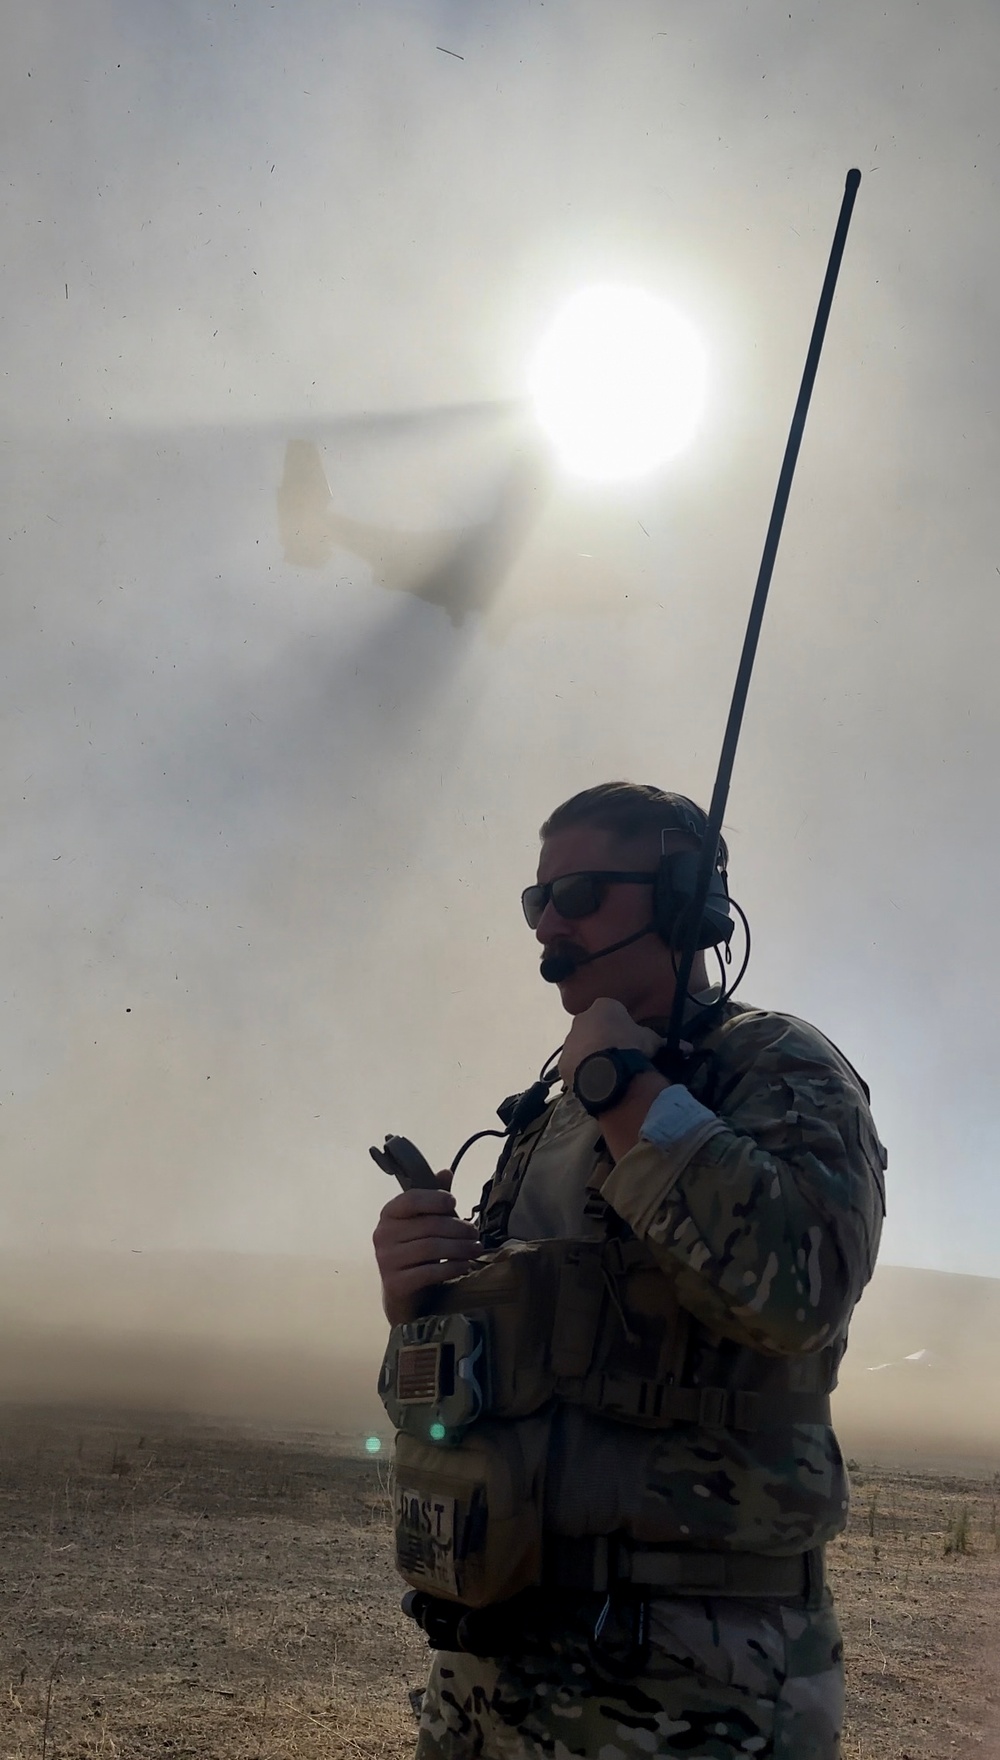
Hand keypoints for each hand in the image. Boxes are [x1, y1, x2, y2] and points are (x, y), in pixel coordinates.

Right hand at [373, 1171, 481, 1324]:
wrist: (402, 1295)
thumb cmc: (415, 1253)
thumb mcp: (423, 1223)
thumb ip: (433, 1199)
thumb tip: (446, 1172)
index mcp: (389, 1215)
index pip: (411, 1199)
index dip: (435, 1199)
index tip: (455, 1203)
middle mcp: (383, 1235)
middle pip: (428, 1225)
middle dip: (458, 1228)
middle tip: (475, 1234)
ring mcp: (386, 1260)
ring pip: (430, 1248)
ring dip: (459, 1247)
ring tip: (475, 1249)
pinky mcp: (395, 1284)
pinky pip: (429, 1272)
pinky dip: (452, 1267)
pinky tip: (465, 1266)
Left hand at [558, 997, 662, 1088]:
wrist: (609, 1073)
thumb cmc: (632, 1048)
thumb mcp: (651, 1040)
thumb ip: (655, 1039)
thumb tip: (676, 1045)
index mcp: (603, 1006)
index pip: (612, 1011)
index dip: (622, 1026)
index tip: (630, 1040)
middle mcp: (581, 1018)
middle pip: (593, 1027)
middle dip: (603, 1038)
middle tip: (617, 1055)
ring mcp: (569, 1040)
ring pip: (580, 1046)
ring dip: (591, 1055)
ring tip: (607, 1071)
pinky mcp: (563, 1062)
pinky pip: (574, 1065)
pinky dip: (582, 1071)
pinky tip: (595, 1081)